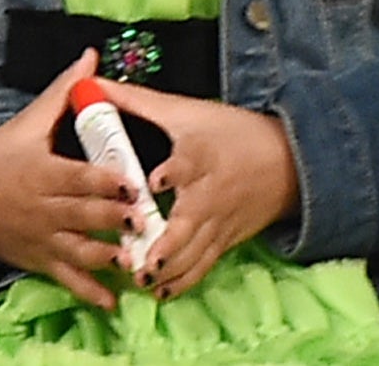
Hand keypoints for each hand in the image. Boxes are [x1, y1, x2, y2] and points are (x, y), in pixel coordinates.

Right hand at [0, 51, 131, 309]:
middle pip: (83, 215)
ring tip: (134, 258)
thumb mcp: (27, 122)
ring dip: (108, 256)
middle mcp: (42, 207)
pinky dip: (89, 291)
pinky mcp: (40, 260)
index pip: (77, 177)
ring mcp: (42, 237)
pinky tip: (113, 300)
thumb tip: (92, 56)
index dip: (105, 181)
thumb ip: (64, 92)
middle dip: (114, 218)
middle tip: (144, 220)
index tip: (132, 182)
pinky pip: (67, 279)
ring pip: (79, 250)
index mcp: (41, 171)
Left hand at [103, 79, 298, 298]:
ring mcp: (220, 221)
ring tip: (144, 282)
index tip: (155, 181)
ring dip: (171, 269)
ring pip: (196, 251)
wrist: (287, 159)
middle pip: (190, 222)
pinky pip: (205, 263)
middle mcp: (210, 193)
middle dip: (167, 244)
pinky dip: (185, 280)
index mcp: (199, 156)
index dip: (172, 173)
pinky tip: (163, 293)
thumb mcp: (184, 111)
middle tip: (143, 262)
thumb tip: (91, 85)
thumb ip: (134, 101)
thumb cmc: (229, 132)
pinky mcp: (227, 239)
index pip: (188, 164)